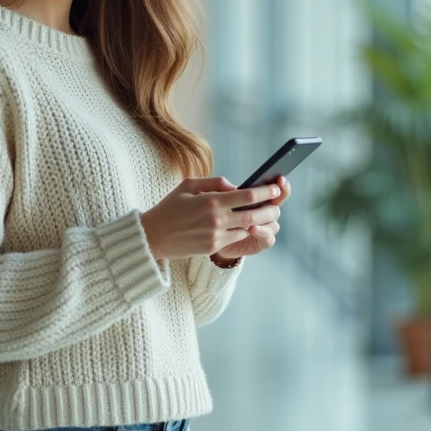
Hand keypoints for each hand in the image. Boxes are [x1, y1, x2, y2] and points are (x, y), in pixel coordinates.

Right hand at [140, 176, 283, 261]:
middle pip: (253, 215)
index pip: (247, 196)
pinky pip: (236, 238)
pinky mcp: (213, 247)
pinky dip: (244, 230)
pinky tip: (248, 224)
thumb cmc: (170, 207)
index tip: (276, 187)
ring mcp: (216, 235)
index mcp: (211, 201)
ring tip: (267, 214)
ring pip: (248, 228)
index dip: (265, 192)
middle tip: (278, 204)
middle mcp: (216, 219)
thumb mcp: (188, 185)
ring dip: (260, 222)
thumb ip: (214, 182)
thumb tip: (236, 185)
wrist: (153, 236)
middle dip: (270, 209)